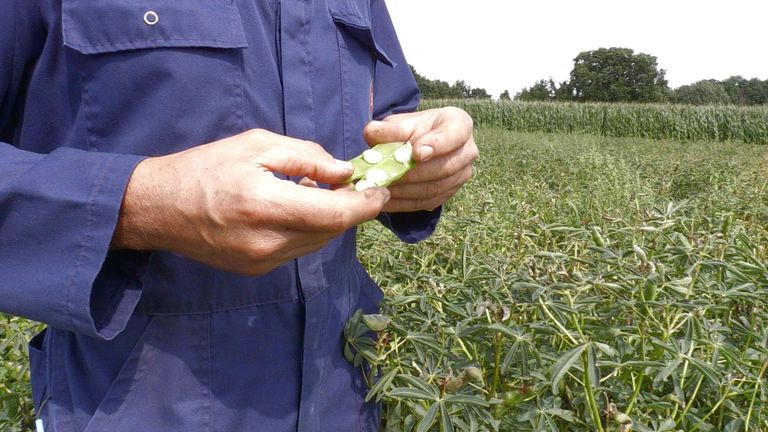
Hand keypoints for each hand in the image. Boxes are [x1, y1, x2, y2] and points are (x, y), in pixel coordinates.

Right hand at [112, 129, 389, 274]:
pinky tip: (295, 209)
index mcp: (267, 206)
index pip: (335, 215)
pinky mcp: (257, 270)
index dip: (365, 204)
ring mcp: (263, 262)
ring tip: (318, 192)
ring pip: (317, 242)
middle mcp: (268, 242)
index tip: (382, 189)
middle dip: (350, 208)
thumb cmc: (205, 168)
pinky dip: (308, 229)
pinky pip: (298, 249)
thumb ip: (305, 157)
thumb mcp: (256, 145)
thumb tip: (344, 172)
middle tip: (353, 184)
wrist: (159, 209)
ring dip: (329, 219)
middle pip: (331, 231)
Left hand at [363, 107, 476, 212]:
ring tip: (382, 189)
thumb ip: (389, 128)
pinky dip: (405, 203)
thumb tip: (371, 132)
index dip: (437, 144)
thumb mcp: (402, 123)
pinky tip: (385, 200)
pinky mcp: (449, 193)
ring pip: (436, 188)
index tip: (416, 152)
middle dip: (413, 173)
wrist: (421, 144)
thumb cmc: (413, 129)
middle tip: (388, 175)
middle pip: (445, 167)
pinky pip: (428, 202)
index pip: (454, 134)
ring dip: (406, 191)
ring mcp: (462, 175)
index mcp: (460, 124)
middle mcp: (468, 151)